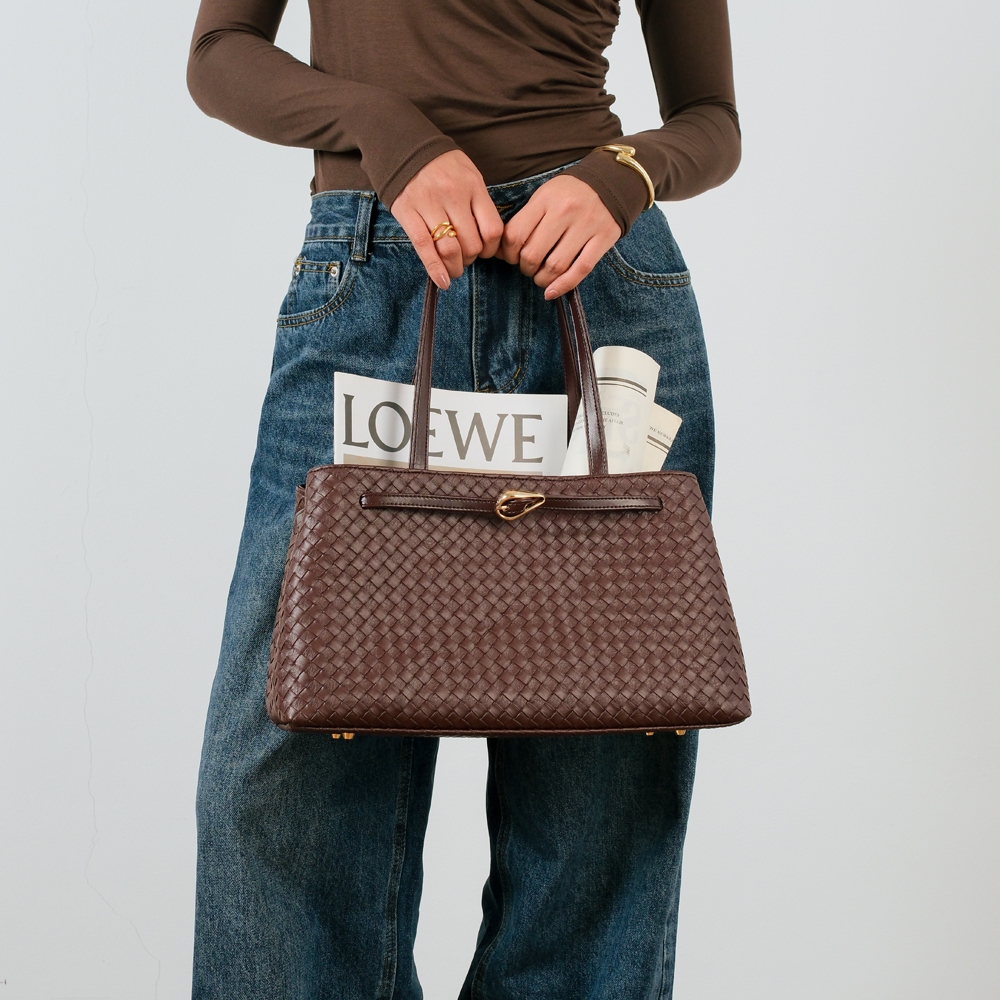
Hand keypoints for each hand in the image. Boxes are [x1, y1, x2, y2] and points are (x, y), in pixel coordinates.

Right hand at [390, 150, 503, 289]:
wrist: (405, 145)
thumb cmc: (442, 165)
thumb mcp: (469, 174)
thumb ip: (479, 203)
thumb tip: (489, 239)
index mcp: (473, 186)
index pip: (492, 230)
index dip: (491, 249)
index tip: (485, 251)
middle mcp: (453, 196)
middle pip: (472, 244)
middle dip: (471, 259)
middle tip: (466, 258)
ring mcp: (429, 204)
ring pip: (450, 249)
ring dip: (455, 267)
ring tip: (454, 269)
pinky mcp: (408, 212)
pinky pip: (424, 247)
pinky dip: (435, 268)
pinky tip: (442, 281)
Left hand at [501, 175, 620, 298]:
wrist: (610, 180)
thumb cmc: (569, 194)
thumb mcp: (544, 196)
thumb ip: (525, 220)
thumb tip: (501, 252)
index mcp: (545, 199)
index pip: (515, 235)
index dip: (508, 254)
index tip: (511, 258)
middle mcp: (565, 210)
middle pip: (533, 253)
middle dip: (525, 268)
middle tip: (528, 268)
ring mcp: (586, 225)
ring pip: (555, 265)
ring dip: (542, 279)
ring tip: (540, 277)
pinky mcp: (604, 238)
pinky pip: (581, 269)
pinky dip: (563, 285)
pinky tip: (551, 292)